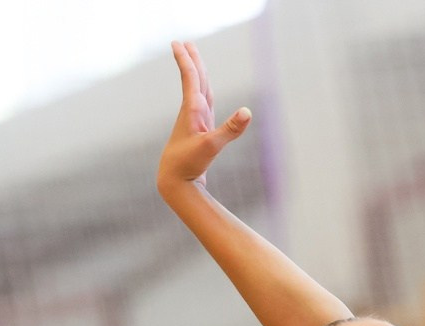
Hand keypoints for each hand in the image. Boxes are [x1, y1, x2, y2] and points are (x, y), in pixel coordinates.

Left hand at [156, 41, 250, 195]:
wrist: (176, 183)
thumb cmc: (188, 164)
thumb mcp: (211, 147)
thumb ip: (230, 129)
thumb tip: (248, 112)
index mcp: (192, 110)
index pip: (190, 79)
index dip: (186, 60)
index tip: (178, 43)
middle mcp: (192, 112)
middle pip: (193, 81)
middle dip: (191, 61)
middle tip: (185, 43)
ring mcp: (195, 122)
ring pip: (197, 92)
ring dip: (196, 76)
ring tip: (193, 61)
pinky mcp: (200, 132)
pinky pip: (203, 106)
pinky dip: (204, 95)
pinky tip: (204, 95)